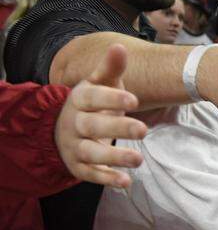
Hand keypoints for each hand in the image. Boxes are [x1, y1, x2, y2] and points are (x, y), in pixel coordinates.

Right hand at [54, 44, 147, 187]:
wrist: (63, 128)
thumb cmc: (93, 103)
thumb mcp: (99, 84)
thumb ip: (110, 69)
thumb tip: (119, 47)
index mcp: (79, 100)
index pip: (92, 98)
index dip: (111, 99)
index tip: (134, 99)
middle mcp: (74, 124)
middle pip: (92, 126)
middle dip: (117, 128)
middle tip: (144, 130)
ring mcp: (74, 146)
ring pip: (91, 153)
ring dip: (114, 157)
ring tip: (139, 159)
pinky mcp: (78, 166)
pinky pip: (91, 174)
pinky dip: (107, 179)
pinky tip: (126, 182)